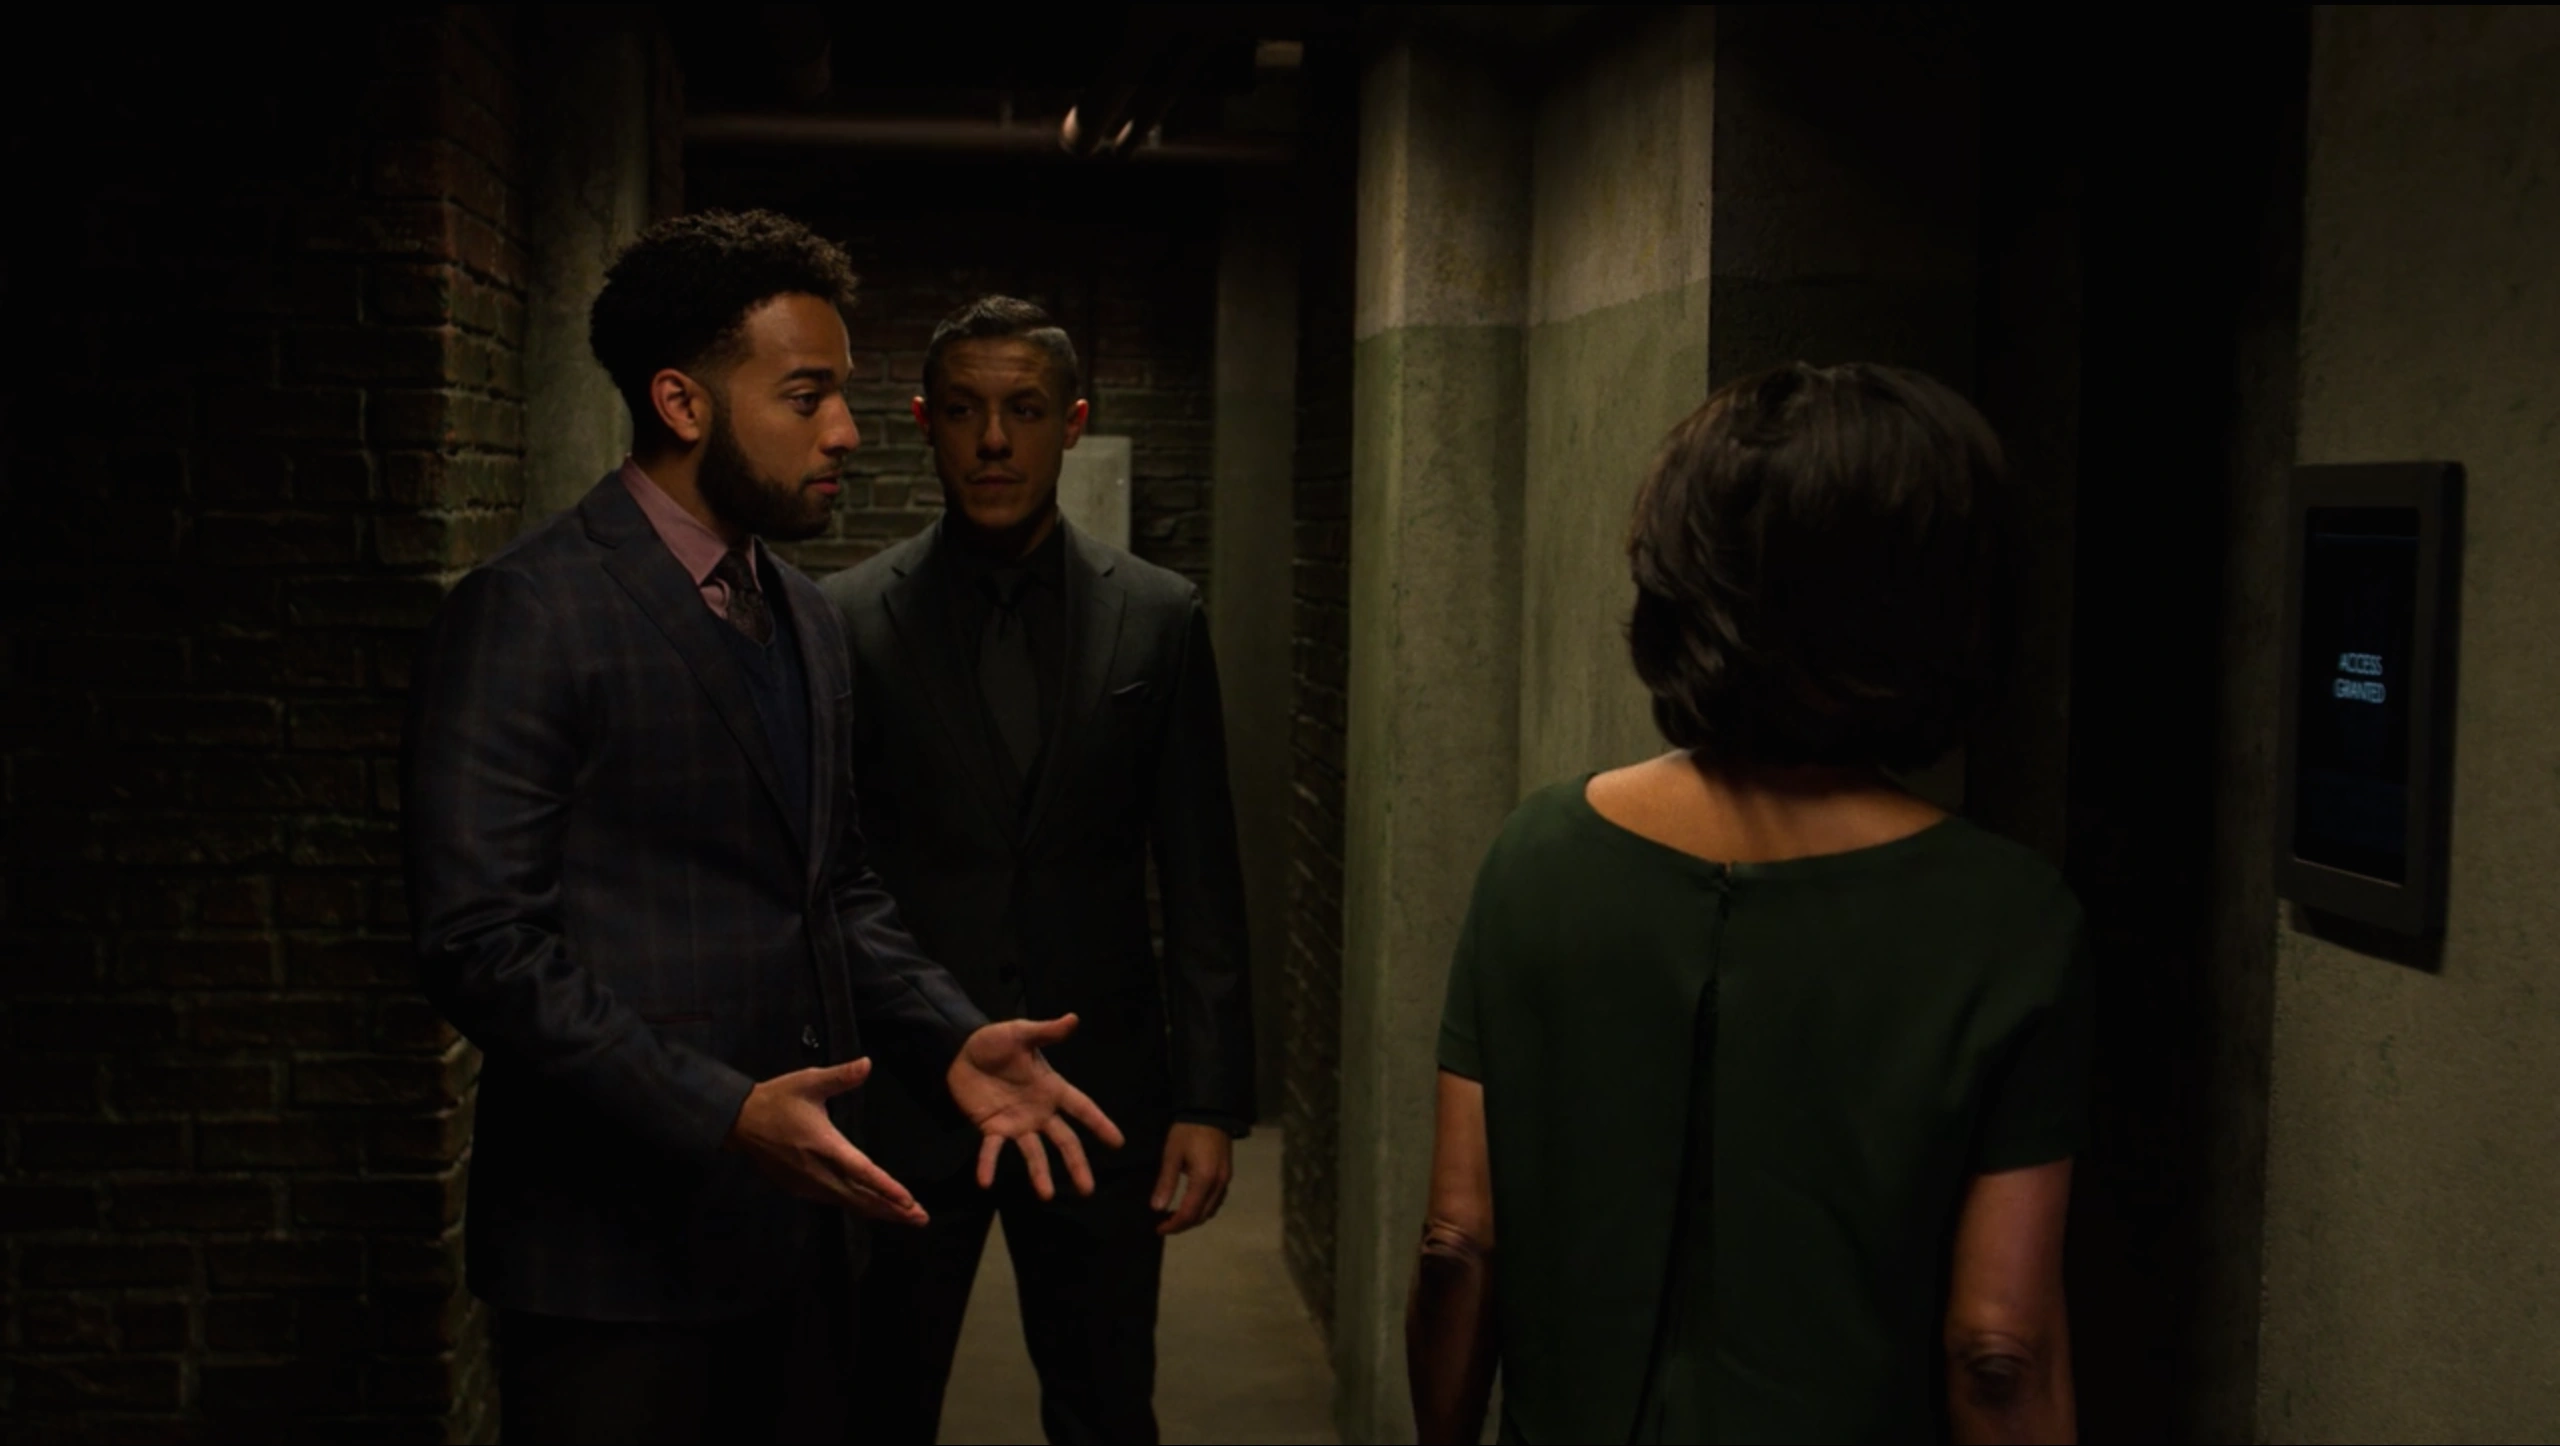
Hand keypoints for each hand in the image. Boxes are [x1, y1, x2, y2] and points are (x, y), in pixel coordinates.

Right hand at [723, 1059, 927, 1225]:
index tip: (909, 1200)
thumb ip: (840, 1076)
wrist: (740, 1122)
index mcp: (824, 1145)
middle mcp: (818, 1171)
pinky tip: (874, 1209)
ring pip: (849, 1203)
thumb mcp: (809, 1081)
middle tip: (921, 1218)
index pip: (861, 1171)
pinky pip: (835, 1201)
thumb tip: (867, 1063)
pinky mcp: (800, 1189)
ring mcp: (808, 1184)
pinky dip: (858, 1206)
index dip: (886, 1187)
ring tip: (907, 1217)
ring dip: (878, 1211)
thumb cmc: (778, 1098)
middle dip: (892, 1209)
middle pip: (861, 1196)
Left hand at [948, 1015, 1126, 1198]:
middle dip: (1077, 1164)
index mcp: (1051, 1089)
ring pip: (1033, 1153)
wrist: (958, 1050)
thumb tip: (1073, 1019)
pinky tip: (985, 1182)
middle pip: (1064, 1141)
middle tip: (1087, 1190)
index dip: (1100, 1124)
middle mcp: (1039, 1112)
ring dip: (1039, 1174)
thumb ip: (1046, 1032)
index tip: (1118, 1143)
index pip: (1082, 1108)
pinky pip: (992, 1151)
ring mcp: (1016, 1124)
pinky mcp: (991, 1129)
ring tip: (1046, 1195)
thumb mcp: (1020, 1033)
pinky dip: (988, 1166)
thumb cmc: (993, 1042)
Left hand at [1151, 1122, 1233, 1235]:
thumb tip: (1157, 1209)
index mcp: (1204, 1180)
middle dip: (1183, 1224)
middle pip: (1202, 1216)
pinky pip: (1217, 1200)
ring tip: (1175, 1216)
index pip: (1189, 1213)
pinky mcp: (1227, 1174)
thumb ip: (1166, 1182)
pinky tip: (1191, 1203)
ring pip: (1211, 1210)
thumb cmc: (1187, 1131)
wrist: (1211, 1111)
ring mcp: (1225, 1180)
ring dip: (1194, 1217)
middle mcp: (1219, 1184)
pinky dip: (1203, 1208)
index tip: (1158, 1229)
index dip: (1173, 1225)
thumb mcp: (1172, 1155)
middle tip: (1164, 1224)